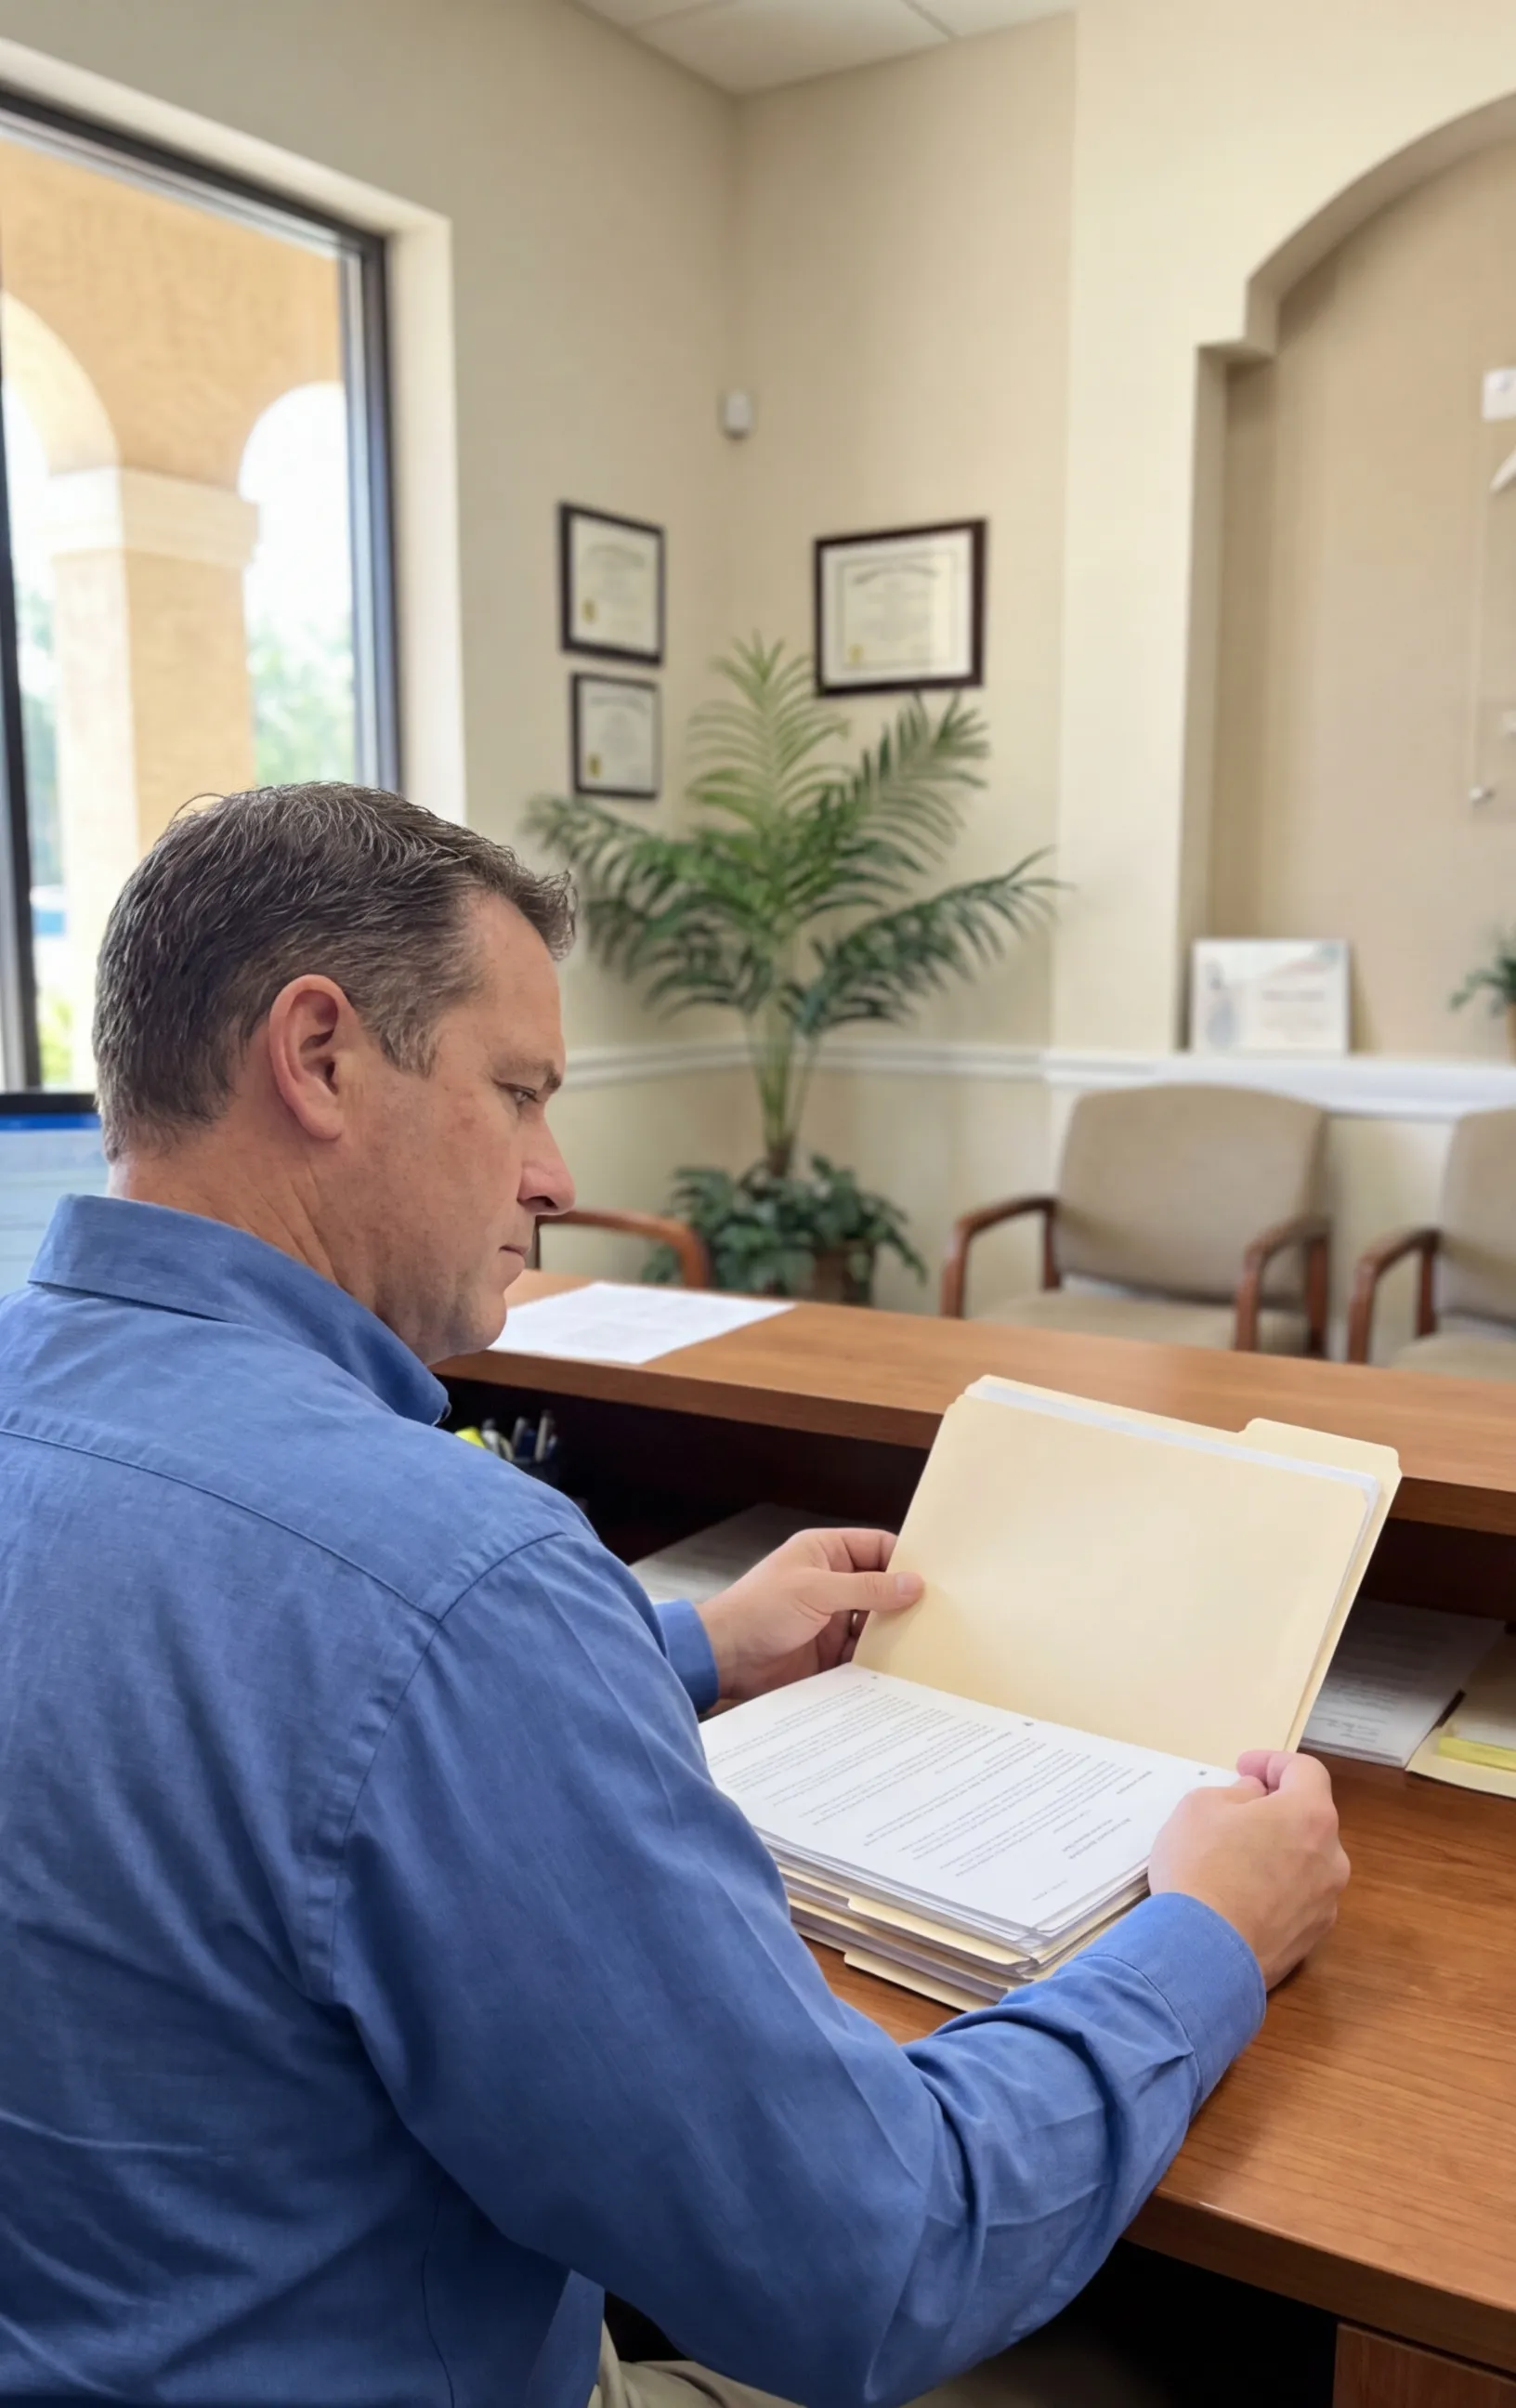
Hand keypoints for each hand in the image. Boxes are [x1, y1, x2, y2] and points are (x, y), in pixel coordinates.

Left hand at [697, 1529, 923, 1703]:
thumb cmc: (759, 1610)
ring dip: (896, 1632)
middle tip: (943, 1613)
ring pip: (876, 1622)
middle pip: (881, 1587)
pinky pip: (864, 1652)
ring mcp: (832, 1618)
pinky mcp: (830, 1652)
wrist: (725, 1658)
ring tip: (931, 1642)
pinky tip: (903, 1667)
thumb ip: (866, 1588)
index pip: (876, 1547)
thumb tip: (913, 1583)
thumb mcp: (816, 1591)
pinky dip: (881, 1658)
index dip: (904, 1559)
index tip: (937, 1576)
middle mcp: (832, 1582)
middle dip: (906, 1599)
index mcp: (825, 1553)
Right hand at [1147, 1749, 1348, 1988]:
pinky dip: (1275, 1891)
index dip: (1274, 1762)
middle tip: (1237, 1813)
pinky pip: (1297, 1901)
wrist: (1202, 1955)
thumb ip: (1236, 1793)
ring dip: (1278, 1852)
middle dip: (1276, 1810)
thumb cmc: (1200, 1867)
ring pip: (1306, 1863)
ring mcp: (1326, 1904)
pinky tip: (1240, 1899)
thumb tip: (1255, 1798)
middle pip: (1310, 1819)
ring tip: (1236, 1860)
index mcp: (1310, 1816)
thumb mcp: (1200, 1807)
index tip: (1243, 1768)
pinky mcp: (1312, 1941)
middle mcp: (1332, 1859)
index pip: (1306, 1771)